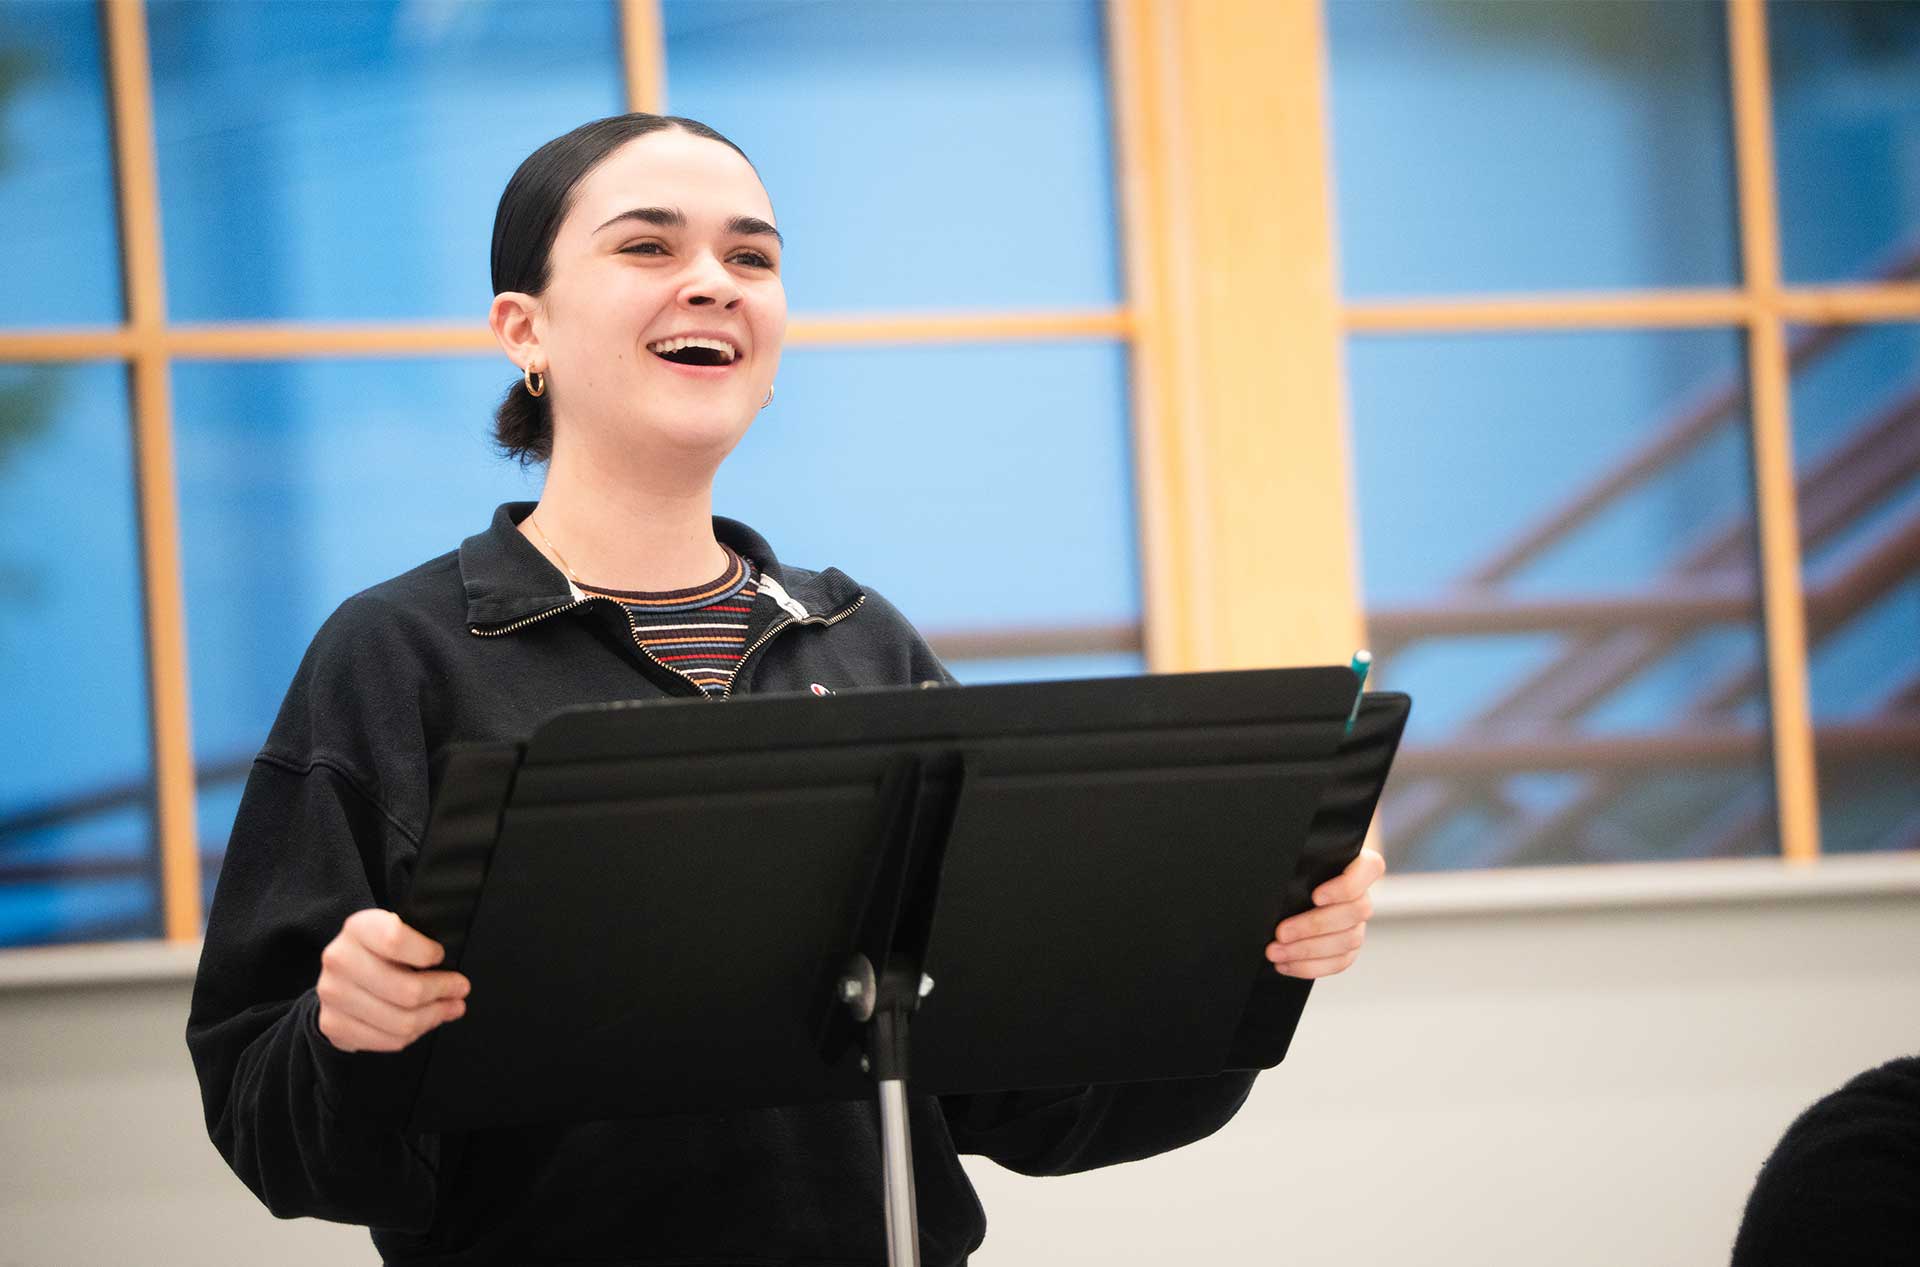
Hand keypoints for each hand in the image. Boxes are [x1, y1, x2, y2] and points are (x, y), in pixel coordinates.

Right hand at [315, 909, 469, 1052]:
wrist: (339, 973)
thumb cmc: (378, 950)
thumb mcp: (396, 929)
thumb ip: (420, 941)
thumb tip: (454, 975)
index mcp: (359, 928)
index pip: (396, 940)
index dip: (425, 952)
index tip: (440, 957)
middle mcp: (340, 960)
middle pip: (407, 990)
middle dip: (443, 991)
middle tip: (460, 990)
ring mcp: (333, 994)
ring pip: (401, 1021)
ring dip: (434, 1016)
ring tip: (447, 1008)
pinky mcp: (334, 1023)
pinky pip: (387, 1040)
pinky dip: (413, 1034)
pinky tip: (422, 1022)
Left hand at [1265, 847, 1384, 979]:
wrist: (1288, 890)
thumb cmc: (1292, 870)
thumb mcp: (1296, 861)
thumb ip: (1298, 865)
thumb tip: (1275, 875)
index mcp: (1357, 864)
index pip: (1370, 869)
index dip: (1346, 886)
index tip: (1315, 896)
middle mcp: (1363, 895)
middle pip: (1355, 912)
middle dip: (1314, 926)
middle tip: (1280, 933)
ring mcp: (1358, 923)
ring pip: (1348, 940)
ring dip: (1307, 950)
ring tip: (1275, 952)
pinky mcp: (1349, 947)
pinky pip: (1339, 962)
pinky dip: (1310, 966)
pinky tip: (1285, 965)